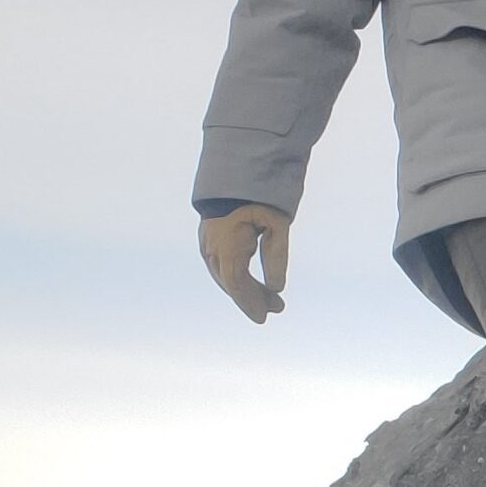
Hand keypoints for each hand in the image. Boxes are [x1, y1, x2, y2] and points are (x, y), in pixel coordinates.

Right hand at [199, 204, 291, 323]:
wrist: (238, 169)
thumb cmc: (261, 194)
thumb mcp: (277, 223)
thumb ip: (276, 255)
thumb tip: (277, 288)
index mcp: (227, 244)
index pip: (237, 283)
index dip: (250, 303)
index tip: (264, 317)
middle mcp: (212, 247)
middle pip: (231, 282)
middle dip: (253, 298)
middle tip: (278, 308)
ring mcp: (207, 243)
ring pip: (225, 276)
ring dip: (247, 289)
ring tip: (272, 299)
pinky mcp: (209, 240)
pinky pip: (222, 266)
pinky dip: (238, 278)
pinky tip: (254, 284)